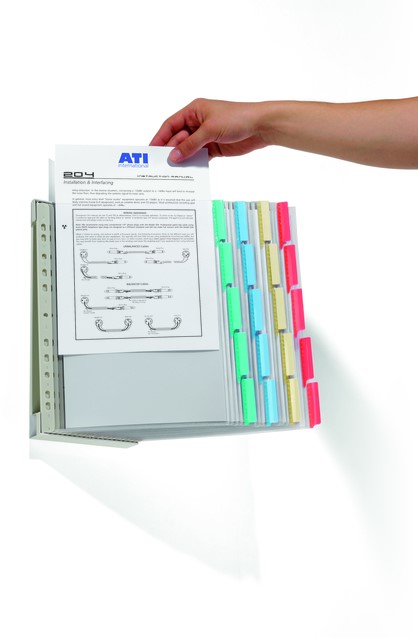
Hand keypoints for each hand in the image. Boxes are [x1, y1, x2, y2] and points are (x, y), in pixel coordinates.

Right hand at [150, 98, 267, 162]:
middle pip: (178, 138)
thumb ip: (190, 145)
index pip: (171, 124)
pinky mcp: (214, 147)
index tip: (152, 150)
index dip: (160, 137)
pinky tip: (189, 171)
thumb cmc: (237, 118)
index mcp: (194, 111)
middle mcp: (198, 122)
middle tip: (163, 164)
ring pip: (189, 149)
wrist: (261, 127)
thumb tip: (174, 156)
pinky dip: (195, 163)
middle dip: (171, 150)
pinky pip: (200, 156)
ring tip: (174, 171)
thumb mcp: (210, 130)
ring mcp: (206, 136)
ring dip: (183, 158)